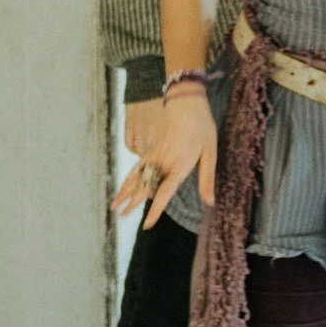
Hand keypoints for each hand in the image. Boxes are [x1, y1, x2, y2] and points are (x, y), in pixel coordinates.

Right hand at [110, 95, 216, 227]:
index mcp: (179, 165)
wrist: (186, 101)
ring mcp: (155, 154)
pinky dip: (128, 178)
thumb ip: (207, 179)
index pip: (164, 193)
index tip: (146, 224)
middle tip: (119, 216)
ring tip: (114, 204)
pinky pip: (137, 167)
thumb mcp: (211, 152)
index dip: (155, 210)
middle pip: (144, 187)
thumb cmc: (202, 127)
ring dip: (125, 192)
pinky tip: (124, 184)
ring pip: (137, 177)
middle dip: (132, 203)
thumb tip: (210, 202)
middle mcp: (163, 162)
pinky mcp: (151, 148)